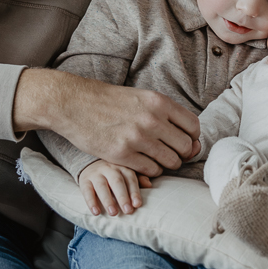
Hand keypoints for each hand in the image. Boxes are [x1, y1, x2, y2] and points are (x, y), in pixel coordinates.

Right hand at [14, 68, 199, 177]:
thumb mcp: (141, 97)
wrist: (74, 103)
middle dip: (182, 154)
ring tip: (156, 159)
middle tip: (171, 154)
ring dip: (167, 164)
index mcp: (159, 102)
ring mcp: (138, 137)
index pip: (193, 126)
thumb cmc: (109, 101)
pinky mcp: (122, 154)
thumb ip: (164, 113)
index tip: (184, 142)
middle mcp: (152, 119)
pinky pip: (151, 170)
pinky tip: (143, 163)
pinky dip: (151, 170)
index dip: (192, 138)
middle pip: (186, 146)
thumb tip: (191, 137)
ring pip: (171, 161)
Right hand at [78, 160, 152, 216]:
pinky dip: (91, 202)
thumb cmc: (114, 173)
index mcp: (122, 166)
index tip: (137, 204)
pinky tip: (96, 212)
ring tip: (113, 213)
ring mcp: (96, 173)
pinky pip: (86, 190)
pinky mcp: (84, 180)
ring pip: (101, 186)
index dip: (134, 191)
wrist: (92, 164)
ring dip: (108, 200)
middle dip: (123, 197)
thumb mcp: (126, 173)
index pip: (130, 178)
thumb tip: (149, 184)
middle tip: (128, 211)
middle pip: (117, 181)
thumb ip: (138, 179)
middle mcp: (109, 168)